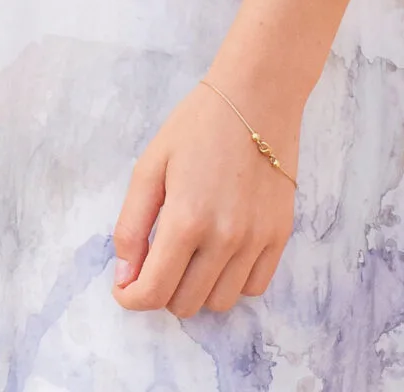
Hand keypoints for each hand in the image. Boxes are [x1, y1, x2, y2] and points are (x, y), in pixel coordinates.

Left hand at [110, 77, 299, 317]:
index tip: (124, 288)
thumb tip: (125, 274)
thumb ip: (132, 224)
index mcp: (186, 220)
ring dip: (196, 291)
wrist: (256, 99)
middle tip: (153, 262)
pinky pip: (253, 287)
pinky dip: (230, 282)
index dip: (132, 298)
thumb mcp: (149, 167)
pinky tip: (217, 255)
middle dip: (161, 291)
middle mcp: (225, 240)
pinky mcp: (280, 238)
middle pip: (186, 303)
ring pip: (221, 303)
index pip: (155, 291)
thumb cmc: (195, 127)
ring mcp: (257, 242)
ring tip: (185, 258)